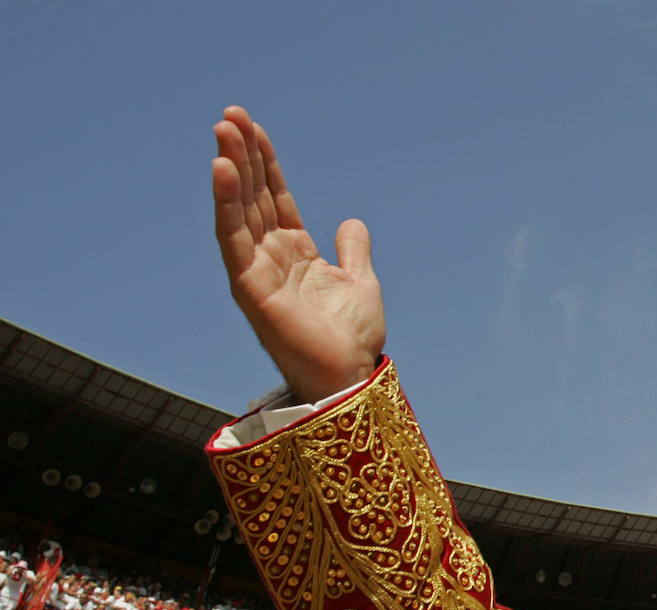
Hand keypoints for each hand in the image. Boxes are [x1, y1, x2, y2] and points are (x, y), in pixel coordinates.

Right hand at [212, 106, 383, 402]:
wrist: (349, 375)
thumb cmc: (351, 338)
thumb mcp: (360, 281)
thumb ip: (352, 249)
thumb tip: (351, 222)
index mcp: (295, 253)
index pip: (273, 197)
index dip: (264, 162)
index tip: (253, 127)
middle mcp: (270, 257)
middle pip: (252, 195)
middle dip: (242, 154)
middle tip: (230, 114)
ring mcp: (256, 270)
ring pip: (238, 209)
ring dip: (230, 168)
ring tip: (223, 130)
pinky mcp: (248, 286)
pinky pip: (233, 238)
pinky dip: (226, 203)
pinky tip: (223, 170)